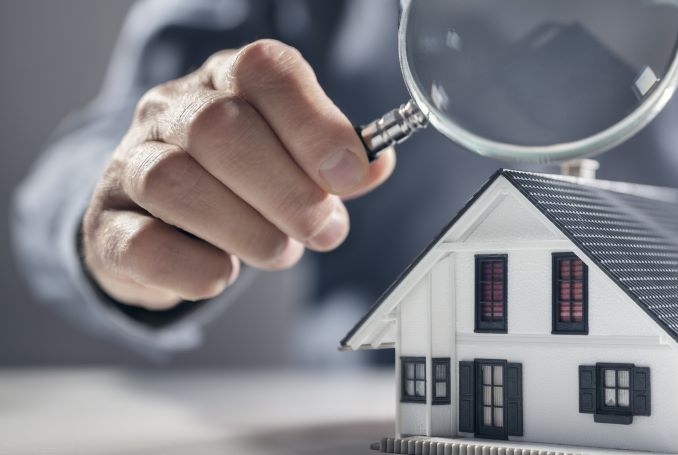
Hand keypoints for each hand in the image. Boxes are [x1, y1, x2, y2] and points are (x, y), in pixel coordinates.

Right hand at [82, 39, 395, 308]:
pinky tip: (223, 273)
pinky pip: (140, 244)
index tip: (351, 177)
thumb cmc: (242, 182)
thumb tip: (374, 166)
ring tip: (280, 251)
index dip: (315, 125)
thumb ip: (337, 161)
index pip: (265, 71)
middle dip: (288, 191)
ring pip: (174, 182)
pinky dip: (194, 267)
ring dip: (246, 230)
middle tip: (324, 231)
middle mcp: (171, 110)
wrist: (162, 223)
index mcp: (228, 80)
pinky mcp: (105, 226)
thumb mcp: (296, 159)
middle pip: (220, 129)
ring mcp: (129, 164)